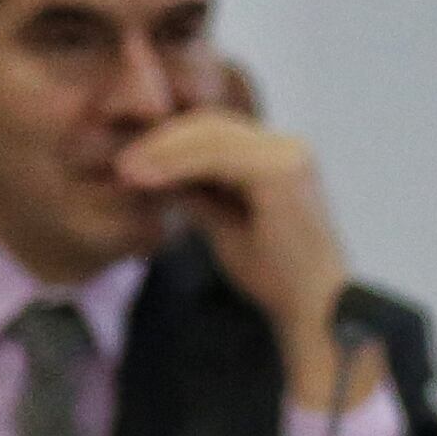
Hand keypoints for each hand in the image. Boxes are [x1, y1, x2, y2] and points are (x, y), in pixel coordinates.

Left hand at [113, 109, 374, 408]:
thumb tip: (160, 175)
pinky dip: (180, 163)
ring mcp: (288, 156)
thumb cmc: (277, 278)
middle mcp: (288, 147)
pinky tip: (149, 178)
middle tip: (122, 164)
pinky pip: (219, 156)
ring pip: (212, 134)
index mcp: (280, 158)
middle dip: (162, 139)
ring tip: (127, 171)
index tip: (132, 163)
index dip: (172, 141)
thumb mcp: (226, 227)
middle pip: (213, 124)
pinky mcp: (281, 173)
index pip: (218, 132)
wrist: (314, 311)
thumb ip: (201, 196)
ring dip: (164, 149)